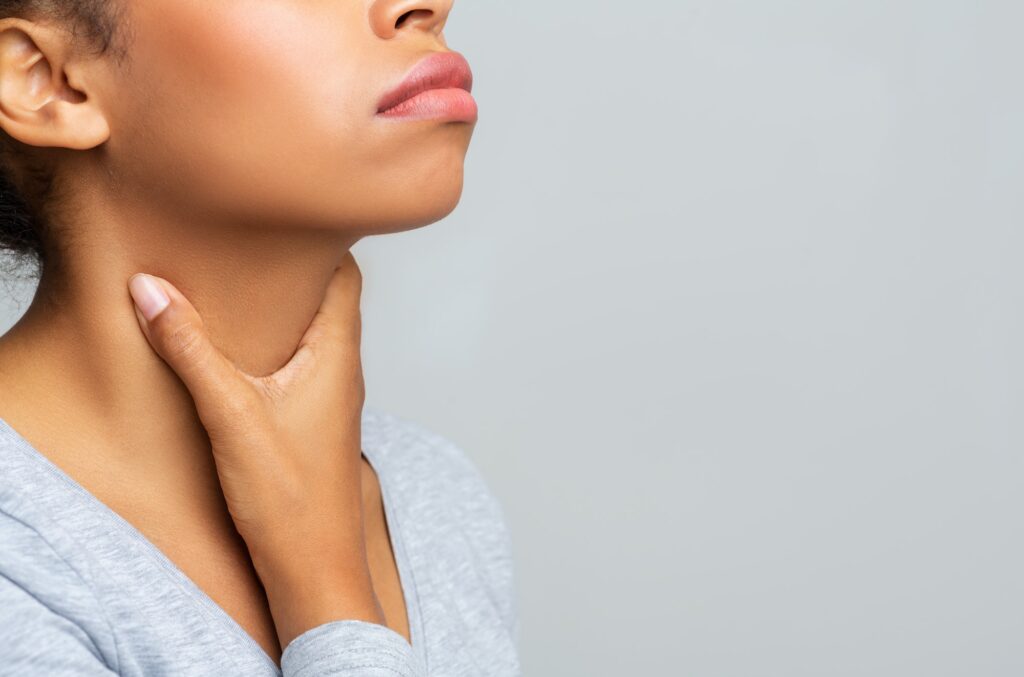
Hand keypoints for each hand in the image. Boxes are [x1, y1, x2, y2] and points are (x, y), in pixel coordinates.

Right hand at [126, 251, 383, 646]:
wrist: (315, 567)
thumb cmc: (290, 499)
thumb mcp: (231, 416)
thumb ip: (191, 351)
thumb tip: (151, 290)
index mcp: (337, 354)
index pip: (347, 274)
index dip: (322, 239)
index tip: (283, 214)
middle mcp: (343, 369)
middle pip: (330, 297)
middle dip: (294, 266)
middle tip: (248, 240)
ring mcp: (332, 395)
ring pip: (315, 330)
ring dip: (283, 306)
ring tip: (237, 283)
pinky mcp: (314, 419)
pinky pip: (302, 361)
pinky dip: (276, 341)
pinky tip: (241, 349)